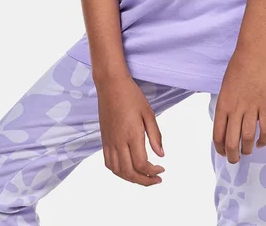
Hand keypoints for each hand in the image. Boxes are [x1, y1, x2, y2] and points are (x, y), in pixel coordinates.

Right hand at [95, 71, 165, 185]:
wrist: (110, 84)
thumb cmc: (131, 95)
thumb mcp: (148, 112)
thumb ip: (155, 135)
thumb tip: (161, 155)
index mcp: (132, 134)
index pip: (141, 164)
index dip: (152, 172)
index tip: (162, 170)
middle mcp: (118, 141)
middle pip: (129, 173)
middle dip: (144, 181)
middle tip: (155, 179)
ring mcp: (109, 142)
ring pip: (118, 171)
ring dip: (131, 179)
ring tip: (143, 176)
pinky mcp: (104, 139)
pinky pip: (108, 163)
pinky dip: (118, 171)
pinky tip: (127, 168)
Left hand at [212, 47, 265, 163]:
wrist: (253, 52)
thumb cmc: (237, 66)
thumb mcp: (225, 87)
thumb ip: (225, 105)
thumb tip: (228, 122)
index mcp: (222, 104)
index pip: (218, 134)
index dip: (220, 148)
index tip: (223, 152)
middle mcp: (235, 109)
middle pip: (232, 141)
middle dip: (233, 155)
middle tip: (235, 159)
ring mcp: (251, 108)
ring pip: (248, 138)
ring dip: (247, 149)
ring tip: (247, 151)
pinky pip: (265, 129)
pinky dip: (263, 140)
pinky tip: (260, 143)